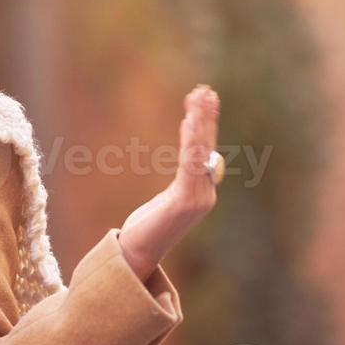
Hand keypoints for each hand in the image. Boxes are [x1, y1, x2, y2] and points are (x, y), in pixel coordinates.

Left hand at [117, 84, 220, 278]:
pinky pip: (189, 165)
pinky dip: (190, 142)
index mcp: (202, 193)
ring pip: (200, 153)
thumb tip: (191, 158)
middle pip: (208, 148)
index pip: (207, 152)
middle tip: (206, 90)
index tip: (204, 101)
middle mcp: (205, 195)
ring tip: (199, 98)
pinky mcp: (185, 201)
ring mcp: (198, 199)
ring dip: (200, 123)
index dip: (206, 126)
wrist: (137, 255)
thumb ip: (182, 182)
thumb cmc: (147, 230)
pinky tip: (188, 122)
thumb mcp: (167, 202)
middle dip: (207, 117)